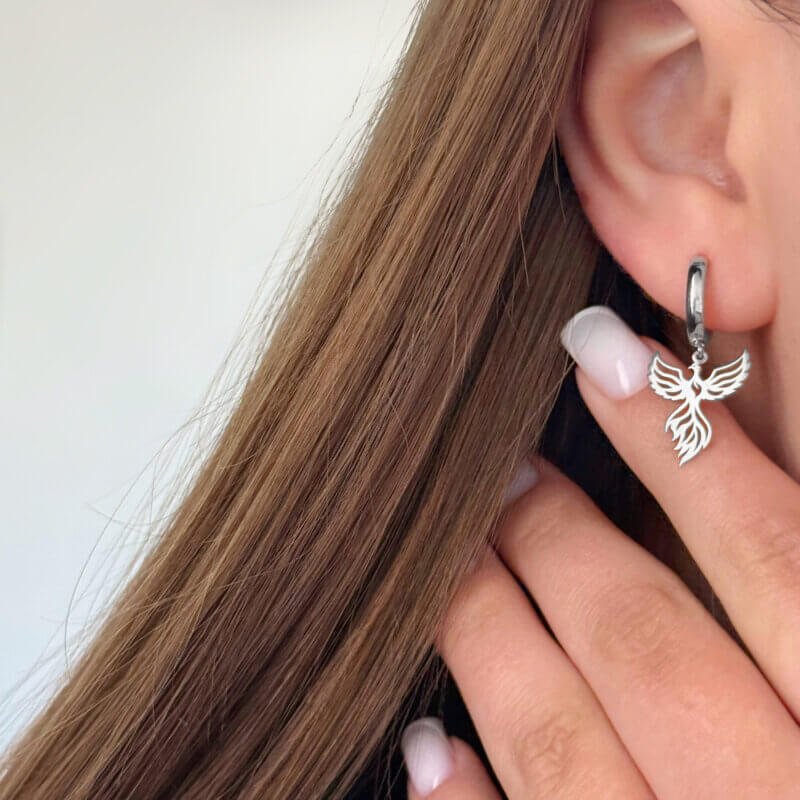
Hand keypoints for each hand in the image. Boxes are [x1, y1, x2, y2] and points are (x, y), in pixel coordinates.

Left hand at [401, 308, 799, 798]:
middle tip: (504, 468)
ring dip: (492, 641)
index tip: (605, 355)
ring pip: (568, 746)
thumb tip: (754, 489)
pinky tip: (425, 747)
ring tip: (451, 562)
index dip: (688, 447)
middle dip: (562, 540)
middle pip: (651, 645)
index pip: (783, 559)